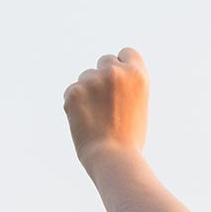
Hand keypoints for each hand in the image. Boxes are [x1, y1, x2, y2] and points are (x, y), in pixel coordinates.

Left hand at [63, 47, 149, 166]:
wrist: (114, 158)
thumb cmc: (130, 139)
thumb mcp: (139, 105)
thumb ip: (127, 86)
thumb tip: (112, 75)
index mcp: (137, 75)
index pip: (126, 53)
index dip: (122, 65)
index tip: (119, 78)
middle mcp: (115, 73)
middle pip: (104, 61)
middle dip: (103, 76)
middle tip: (106, 102)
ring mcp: (93, 80)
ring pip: (85, 76)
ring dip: (87, 91)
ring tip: (97, 117)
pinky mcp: (74, 91)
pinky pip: (71, 91)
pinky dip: (74, 104)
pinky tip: (85, 121)